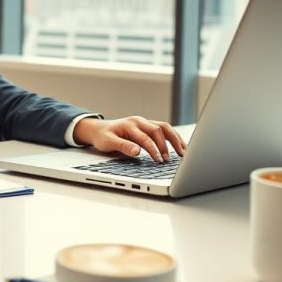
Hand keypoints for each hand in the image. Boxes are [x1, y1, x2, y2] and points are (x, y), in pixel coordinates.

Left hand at [72, 116, 186, 161]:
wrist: (99, 129)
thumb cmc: (103, 136)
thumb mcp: (108, 143)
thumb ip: (122, 146)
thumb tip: (137, 152)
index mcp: (130, 124)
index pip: (146, 137)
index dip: (154, 149)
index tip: (159, 161)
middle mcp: (139, 121)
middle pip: (159, 129)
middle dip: (166, 145)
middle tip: (169, 160)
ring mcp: (145, 122)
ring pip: (165, 127)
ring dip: (175, 139)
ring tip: (182, 152)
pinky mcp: (148, 126)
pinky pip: (164, 129)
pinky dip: (173, 137)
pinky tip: (179, 146)